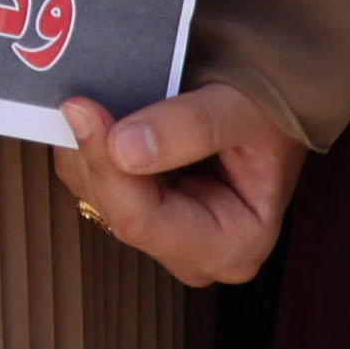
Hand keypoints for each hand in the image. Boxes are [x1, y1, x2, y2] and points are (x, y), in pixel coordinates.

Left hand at [53, 85, 300, 288]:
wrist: (267, 102)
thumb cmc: (267, 110)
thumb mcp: (242, 109)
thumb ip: (192, 127)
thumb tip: (123, 148)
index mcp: (233, 246)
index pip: (144, 222)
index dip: (107, 166)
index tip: (82, 108)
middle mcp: (193, 253)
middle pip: (114, 210)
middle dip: (94, 153)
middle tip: (82, 95)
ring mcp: (161, 233)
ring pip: (92, 191)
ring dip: (87, 144)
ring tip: (101, 96)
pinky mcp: (137, 208)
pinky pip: (89, 176)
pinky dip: (89, 141)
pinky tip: (101, 110)